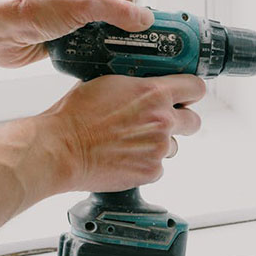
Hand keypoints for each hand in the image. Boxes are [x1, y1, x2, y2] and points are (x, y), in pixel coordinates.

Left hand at [0, 0, 152, 66]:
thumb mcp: (84, 4)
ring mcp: (71, 16)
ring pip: (104, 24)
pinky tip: (100, 56)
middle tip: (118, 27)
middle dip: (122, 16)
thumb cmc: (33, 7)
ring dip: (110, 36)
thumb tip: (146, 19)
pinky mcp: (64, 38)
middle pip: (115, 1)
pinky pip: (91, 43)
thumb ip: (119, 11)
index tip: (120, 0)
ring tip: (113, 45)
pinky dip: (98, 50)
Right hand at [40, 74, 205, 192]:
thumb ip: (134, 86)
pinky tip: (124, 158)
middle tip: (160, 123)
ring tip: (130, 144)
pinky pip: (158, 166)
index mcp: (154, 93)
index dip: (190, 93)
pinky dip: (144, 164)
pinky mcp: (151, 171)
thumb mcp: (107, 84)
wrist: (61, 148)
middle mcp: (163, 120)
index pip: (195, 88)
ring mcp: (159, 147)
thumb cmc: (75, 115)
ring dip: (158, 144)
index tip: (186, 96)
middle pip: (193, 121)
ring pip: (172, 145)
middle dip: (180, 121)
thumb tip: (141, 87)